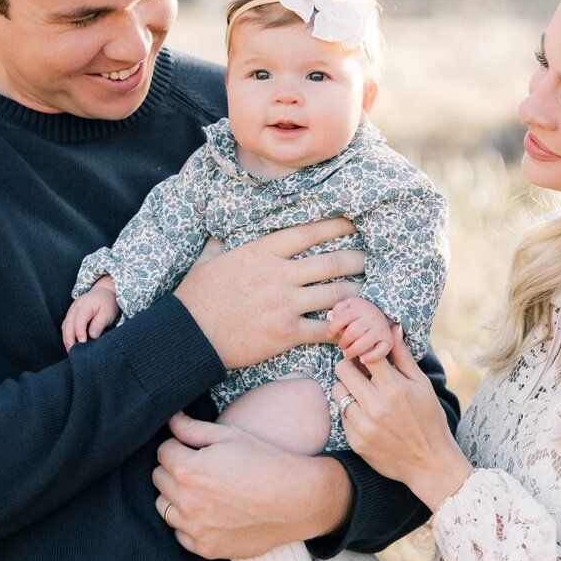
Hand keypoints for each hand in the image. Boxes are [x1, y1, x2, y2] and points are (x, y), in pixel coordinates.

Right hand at [61, 280, 119, 350]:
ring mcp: (70, 312)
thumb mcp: (107, 313)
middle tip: (74, 352)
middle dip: (69, 339)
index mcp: (84, 305)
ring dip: (67, 340)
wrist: (103, 292)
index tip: (82, 343)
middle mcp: (74, 308)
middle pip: (68, 325)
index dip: (79, 332)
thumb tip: (92, 336)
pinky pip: (66, 327)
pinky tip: (71, 346)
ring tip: (72, 352)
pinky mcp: (70, 317)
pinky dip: (67, 337)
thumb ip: (99, 323)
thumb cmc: (106, 303)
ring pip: (65, 327)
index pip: (79, 320)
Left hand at [152, 412, 352, 557]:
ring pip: (164, 507)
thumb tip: (170, 420)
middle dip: (174, 469)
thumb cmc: (266, 462)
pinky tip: (209, 513)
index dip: (178, 446)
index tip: (193, 448)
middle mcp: (186, 502)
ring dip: (176, 497)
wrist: (298, 501)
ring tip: (203, 490)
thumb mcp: (231, 436)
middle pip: (159, 479)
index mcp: (189, 469)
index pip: (163, 452)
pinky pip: (180, 533)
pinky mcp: (205, 548)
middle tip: (200, 467)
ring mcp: (194, 529)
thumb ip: (193, 428)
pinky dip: (188, 523)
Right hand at [174, 218, 364, 370]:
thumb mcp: (207, 260)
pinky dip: (343, 327)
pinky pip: (325, 329)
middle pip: (332, 262)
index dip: (337, 226)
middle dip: (358, 259)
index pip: (309, 232)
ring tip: (373, 290)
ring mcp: (284, 305)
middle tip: (373, 258)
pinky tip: (355, 325)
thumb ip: (221, 245)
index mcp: (262, 252)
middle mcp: (278, 274)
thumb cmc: (195, 297)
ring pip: (336, 294)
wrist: (187, 336)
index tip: (354, 223)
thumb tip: (220, 234)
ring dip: (358, 292)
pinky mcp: (286, 334)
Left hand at [327, 296, 393, 364]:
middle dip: (344, 342)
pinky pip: (381, 351)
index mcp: (360, 307)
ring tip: (347, 354)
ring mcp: (381, 329)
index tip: (330, 335)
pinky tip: (362, 360)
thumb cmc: (359, 313)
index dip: (333, 328)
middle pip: (353, 332)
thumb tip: (330, 317)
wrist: (382, 314)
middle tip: (342, 346)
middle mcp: (372, 317)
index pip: (342, 318)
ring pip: (364, 342)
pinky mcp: (388, 340)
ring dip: (352, 351)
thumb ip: (338, 310)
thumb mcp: (349, 306)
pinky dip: (371, 357)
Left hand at [333, 326, 471, 511]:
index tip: (366, 354)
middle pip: (343, 369)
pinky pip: (341, 415)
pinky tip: (366, 414)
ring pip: (338, 391)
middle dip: (350, 365)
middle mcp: (376, 407)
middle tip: (359, 370)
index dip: (363, 349)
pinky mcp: (355, 441)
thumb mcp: (422, 385)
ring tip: (363, 392)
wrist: (429, 463)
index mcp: (395, 389)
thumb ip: (403, 357)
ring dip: (348, 388)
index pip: (365, 354)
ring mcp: (363, 426)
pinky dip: (350, 411)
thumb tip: (393, 327)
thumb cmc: (430, 420)